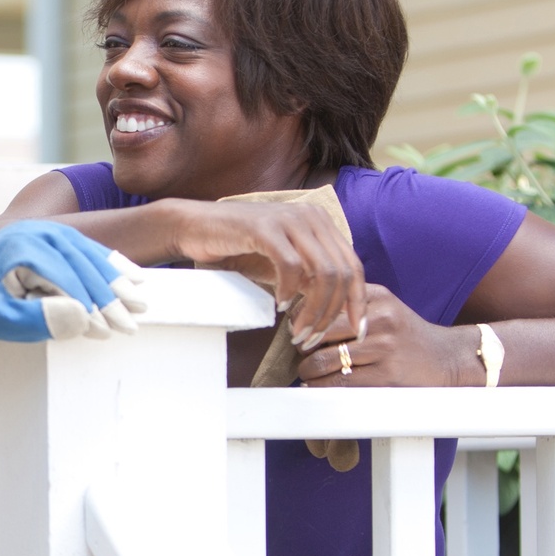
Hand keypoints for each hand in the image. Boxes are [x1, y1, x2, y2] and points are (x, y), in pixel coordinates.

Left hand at [0, 220, 147, 341]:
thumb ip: (39, 320)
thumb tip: (81, 318)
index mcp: (23, 250)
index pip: (71, 280)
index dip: (95, 307)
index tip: (113, 330)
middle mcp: (34, 235)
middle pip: (84, 263)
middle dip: (111, 293)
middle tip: (133, 320)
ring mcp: (37, 232)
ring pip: (86, 251)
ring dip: (112, 275)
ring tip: (138, 297)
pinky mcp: (39, 237)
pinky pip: (79, 246)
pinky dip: (102, 260)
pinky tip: (122, 272)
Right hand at [167, 199, 364, 345]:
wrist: (195, 228)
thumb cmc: (239, 249)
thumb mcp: (283, 266)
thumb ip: (311, 279)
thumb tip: (337, 309)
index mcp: (321, 224)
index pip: (354, 266)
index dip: (359, 302)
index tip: (357, 332)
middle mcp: (311, 216)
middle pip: (342, 273)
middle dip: (331, 314)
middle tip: (311, 339)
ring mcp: (289, 218)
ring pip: (323, 272)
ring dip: (312, 310)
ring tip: (297, 332)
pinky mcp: (266, 227)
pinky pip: (291, 266)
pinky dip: (289, 291)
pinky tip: (279, 305)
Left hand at [294, 283, 479, 386]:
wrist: (448, 359)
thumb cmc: (406, 335)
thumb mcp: (384, 307)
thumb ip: (350, 304)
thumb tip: (301, 313)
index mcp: (376, 297)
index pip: (322, 303)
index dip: (302, 320)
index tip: (297, 331)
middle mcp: (380, 319)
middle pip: (318, 332)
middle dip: (301, 347)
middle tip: (300, 354)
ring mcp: (384, 348)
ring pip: (324, 361)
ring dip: (308, 372)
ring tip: (308, 374)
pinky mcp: (387, 376)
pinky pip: (341, 384)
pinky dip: (322, 387)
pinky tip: (320, 386)